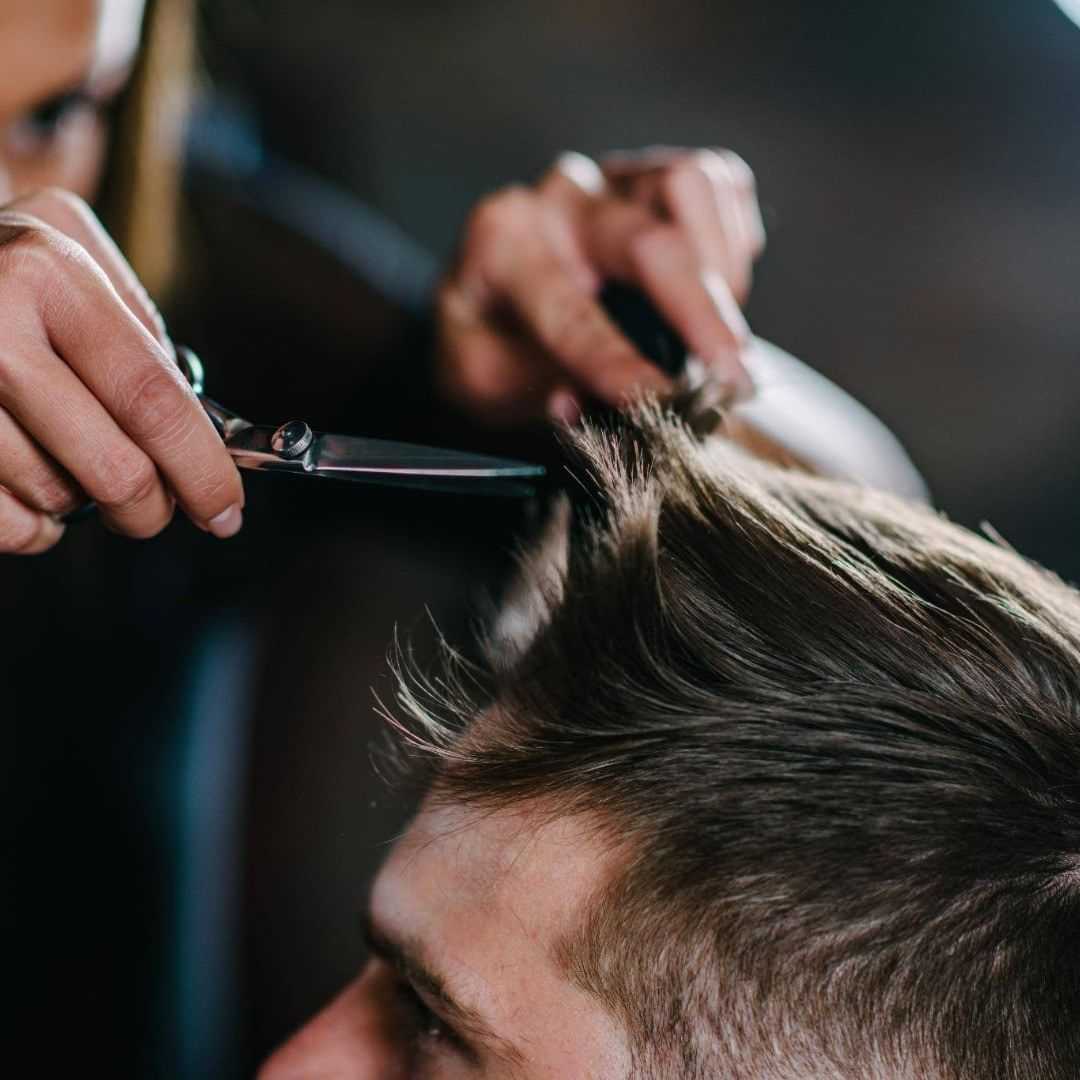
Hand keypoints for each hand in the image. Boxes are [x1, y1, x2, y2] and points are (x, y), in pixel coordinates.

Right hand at [0, 188, 243, 553]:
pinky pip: (5, 521)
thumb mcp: (74, 249)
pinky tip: (35, 493)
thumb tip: (198, 429)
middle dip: (152, 508)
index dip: (203, 469)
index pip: (154, 400)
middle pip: (114, 468)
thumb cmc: (1, 258)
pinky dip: (33, 526)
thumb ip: (138, 330)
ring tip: (73, 464)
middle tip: (160, 509)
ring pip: (54, 497)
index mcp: (51, 277)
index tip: (227, 507)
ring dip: (82, 503)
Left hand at [436, 147, 764, 425]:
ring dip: (721, 265)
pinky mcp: (657, 175)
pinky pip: (721, 184)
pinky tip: (718, 287)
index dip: (617, 361)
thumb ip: (526, 385)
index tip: (661, 401)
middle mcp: (559, 199)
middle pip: (646, 240)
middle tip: (733, 378)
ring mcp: (614, 178)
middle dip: (699, 312)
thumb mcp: (481, 377)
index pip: (569, 311)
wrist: (498, 299)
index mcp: (502, 245)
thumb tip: (577, 401)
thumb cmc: (492, 340)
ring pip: (690, 185)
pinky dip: (733, 238)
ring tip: (720, 331)